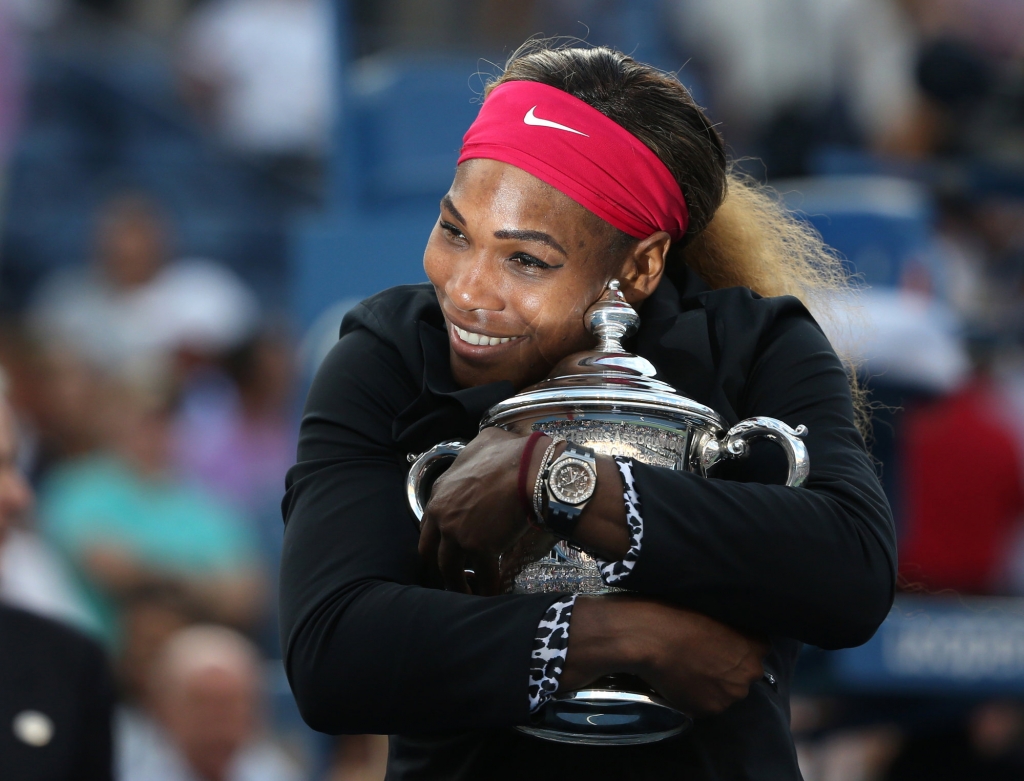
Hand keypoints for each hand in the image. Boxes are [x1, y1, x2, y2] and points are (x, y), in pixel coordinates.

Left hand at [418, 427, 531, 593]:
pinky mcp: (480, 550)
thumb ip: (475, 453)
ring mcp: (458, 535)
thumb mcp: (484, 443)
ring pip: (450, 570)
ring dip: (458, 584)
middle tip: (447, 575)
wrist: (531, 470)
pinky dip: (488, 588)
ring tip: (468, 592)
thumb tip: (484, 447)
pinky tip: (493, 593)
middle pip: (430, 551)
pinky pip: (483, 577)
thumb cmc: (511, 453)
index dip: (437, 537)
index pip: (428, 523)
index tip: (445, 546)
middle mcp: (443, 516)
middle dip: (436, 566)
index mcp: (440, 493)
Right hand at [562, 597, 769, 716]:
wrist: (648, 634)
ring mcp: (731, 694)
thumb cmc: (676, 610)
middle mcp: (750, 672)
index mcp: (756, 643)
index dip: (736, 643)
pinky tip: (678, 679)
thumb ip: (730, 624)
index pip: (756, 647)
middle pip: (743, 672)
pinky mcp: (709, 710)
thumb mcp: (712, 607)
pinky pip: (705, 704)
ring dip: (712, 684)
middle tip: (700, 654)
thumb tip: (726, 633)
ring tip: (686, 667)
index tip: (719, 639)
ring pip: (725, 691)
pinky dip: (695, 696)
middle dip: (727, 666)